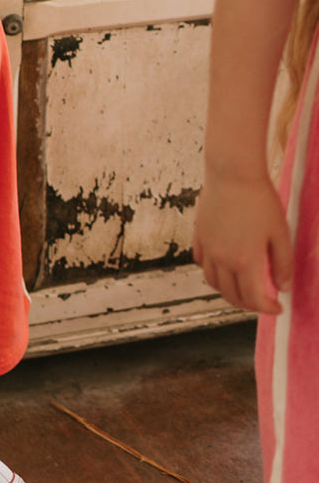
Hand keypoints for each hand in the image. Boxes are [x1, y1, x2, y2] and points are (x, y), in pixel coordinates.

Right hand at [192, 171, 292, 313]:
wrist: (232, 174)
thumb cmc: (259, 200)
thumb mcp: (280, 234)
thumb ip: (283, 264)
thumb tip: (283, 287)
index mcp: (244, 261)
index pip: (253, 298)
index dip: (267, 309)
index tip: (278, 307)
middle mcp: (221, 258)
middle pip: (230, 294)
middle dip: (248, 305)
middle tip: (261, 302)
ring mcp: (207, 246)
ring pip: (212, 281)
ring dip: (227, 290)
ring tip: (241, 287)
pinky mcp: (199, 234)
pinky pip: (201, 261)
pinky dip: (211, 270)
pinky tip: (222, 265)